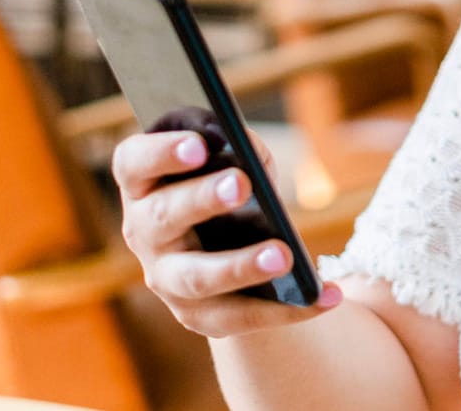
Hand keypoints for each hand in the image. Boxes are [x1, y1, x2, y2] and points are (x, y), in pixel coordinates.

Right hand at [113, 129, 343, 337]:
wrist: (235, 251)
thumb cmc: (233, 189)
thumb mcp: (237, 162)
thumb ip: (241, 150)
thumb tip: (249, 153)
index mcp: (144, 184)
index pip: (133, 162)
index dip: (160, 151)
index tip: (199, 144)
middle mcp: (144, 233)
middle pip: (162, 216)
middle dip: (202, 198)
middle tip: (241, 184)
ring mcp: (166, 279)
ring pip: (196, 277)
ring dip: (240, 266)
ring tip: (284, 253)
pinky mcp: (198, 316)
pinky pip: (241, 316)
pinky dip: (287, 309)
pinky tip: (327, 295)